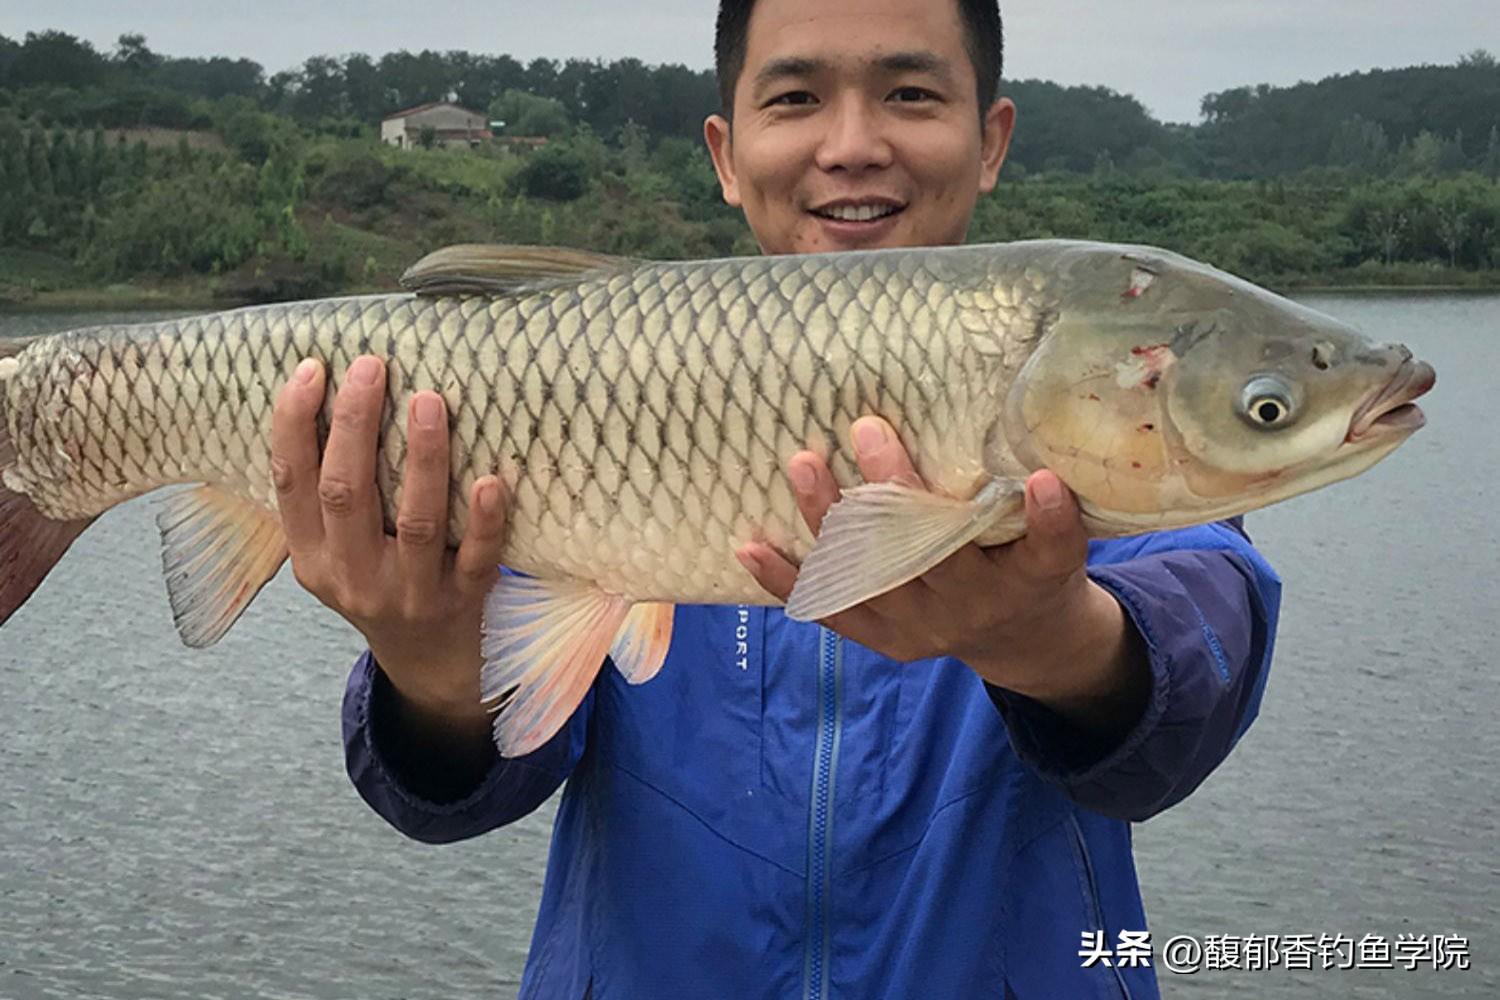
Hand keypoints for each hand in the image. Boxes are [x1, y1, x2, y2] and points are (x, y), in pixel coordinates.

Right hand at [269, 354, 507, 726]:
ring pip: (415, 523)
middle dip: (354, 426)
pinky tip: (492, 479)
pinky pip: (476, 559)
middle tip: (371, 367)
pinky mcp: (463, 601)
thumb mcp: (335, 549)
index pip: (290, 483)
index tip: (312, 369)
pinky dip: (484, 521)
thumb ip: (328, 492)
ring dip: (423, 460)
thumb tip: (332, 387)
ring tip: (429, 400)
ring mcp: (409, 593)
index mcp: (311, 556)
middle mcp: (353, 577)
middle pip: (346, 494)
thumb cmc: (379, 579)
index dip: (293, 425)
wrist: (428, 662)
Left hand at [736, 417, 1147, 729]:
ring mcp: (923, 627)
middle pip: (933, 551)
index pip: (1049, 550)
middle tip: (868, 430)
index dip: (1048, 520)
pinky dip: (786, 579)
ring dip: (831, 519)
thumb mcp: (1055, 534)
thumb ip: (1039, 494)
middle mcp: (975, 605)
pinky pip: (829, 609)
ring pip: (870, 573)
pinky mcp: (884, 639)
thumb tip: (1020, 413)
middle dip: (896, 491)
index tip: (1043, 480)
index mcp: (1030, 578)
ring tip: (804, 464)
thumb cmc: (1032, 562)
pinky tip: (750, 546)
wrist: (1020, 640)